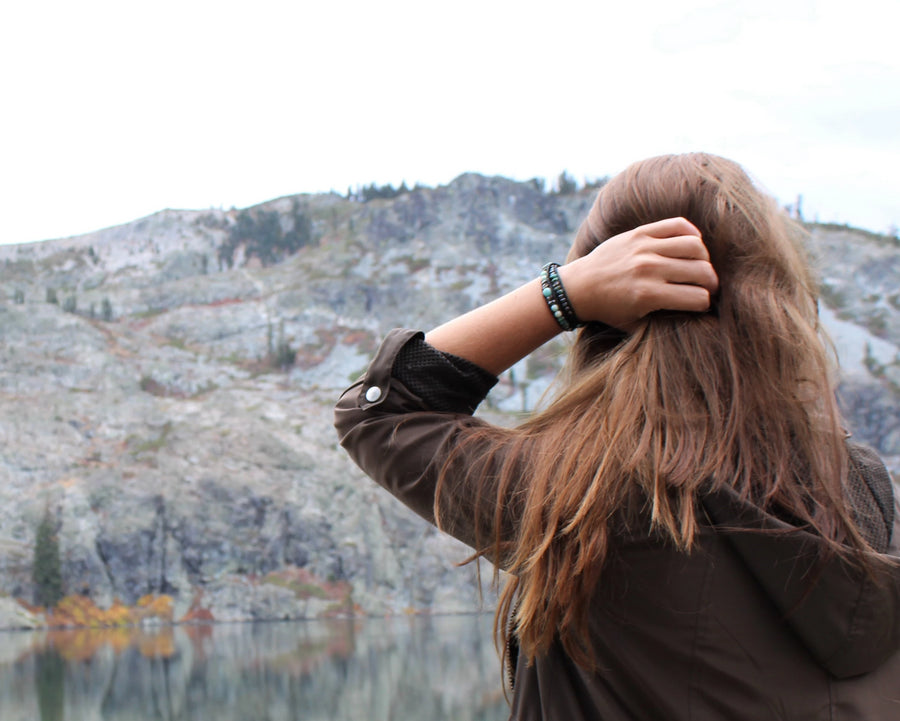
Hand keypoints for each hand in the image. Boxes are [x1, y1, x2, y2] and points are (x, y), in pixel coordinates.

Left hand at [558, 217, 718, 329]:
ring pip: (695, 246)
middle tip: (708, 287)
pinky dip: (691, 233)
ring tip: (699, 266)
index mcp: (649, 295)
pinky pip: (678, 225)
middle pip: (701, 271)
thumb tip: (698, 315)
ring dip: (704, 259)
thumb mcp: (635, 323)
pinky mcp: (639, 232)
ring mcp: (644, 248)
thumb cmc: (610, 309)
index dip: (705, 303)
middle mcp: (649, 269)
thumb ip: (666, 320)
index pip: (698, 298)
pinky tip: (691, 245)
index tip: (702, 304)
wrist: (580, 287)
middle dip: (711, 283)